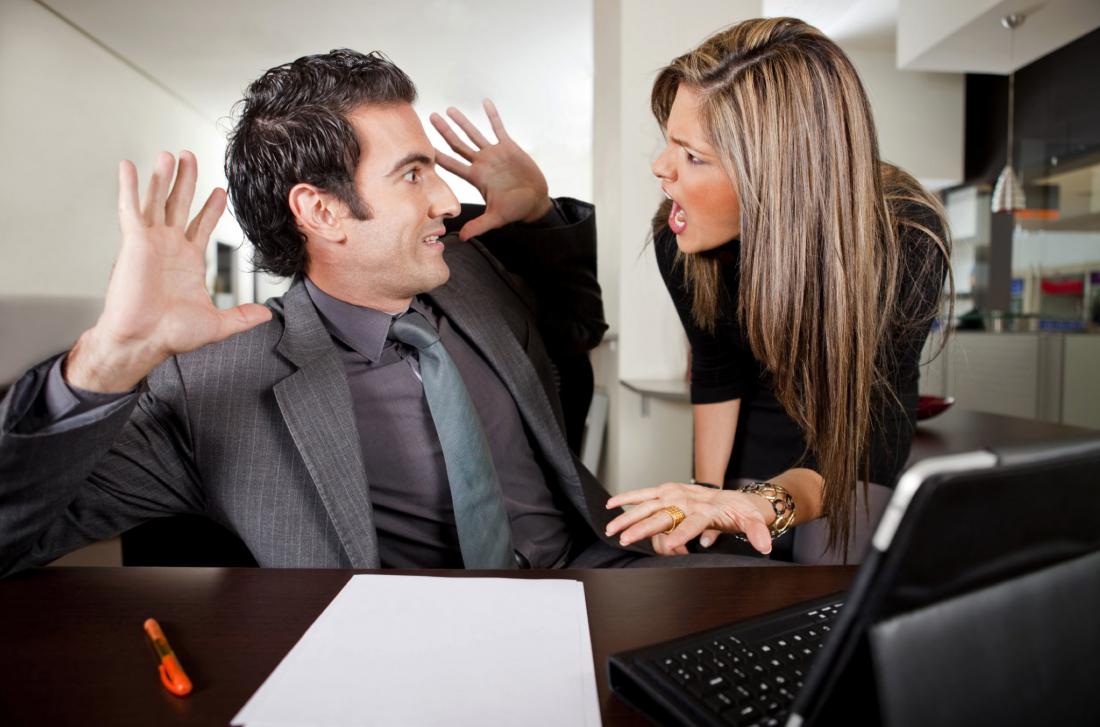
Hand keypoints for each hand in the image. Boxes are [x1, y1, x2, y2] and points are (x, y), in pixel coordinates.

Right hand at [65, 151, 271, 391]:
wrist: (145, 339)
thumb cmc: (172, 334)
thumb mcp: (218, 324)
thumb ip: (242, 317)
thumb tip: (267, 315)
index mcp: (188, 260)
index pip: (202, 224)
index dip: (211, 207)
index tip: (220, 190)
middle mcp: (169, 246)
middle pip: (180, 203)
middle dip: (187, 179)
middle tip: (190, 155)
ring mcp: (151, 242)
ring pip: (158, 200)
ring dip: (163, 176)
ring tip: (169, 154)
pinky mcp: (134, 242)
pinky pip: (131, 209)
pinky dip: (130, 187)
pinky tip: (129, 167)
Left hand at [430, 99, 551, 240]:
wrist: (535, 201)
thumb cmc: (515, 210)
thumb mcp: (496, 218)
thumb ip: (478, 226)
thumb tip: (461, 239)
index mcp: (476, 177)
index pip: (452, 164)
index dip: (438, 155)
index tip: (424, 146)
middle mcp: (481, 163)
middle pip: (458, 144)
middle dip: (444, 131)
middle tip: (431, 117)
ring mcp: (494, 154)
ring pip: (474, 134)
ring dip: (463, 121)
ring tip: (450, 109)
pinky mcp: (509, 147)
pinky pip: (498, 128)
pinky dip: (493, 116)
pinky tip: (486, 102)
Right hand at [605, 483, 775, 555]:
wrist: (736, 497)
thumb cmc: (741, 512)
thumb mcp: (753, 521)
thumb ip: (758, 533)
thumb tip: (765, 546)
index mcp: (707, 510)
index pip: (693, 523)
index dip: (683, 535)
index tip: (672, 546)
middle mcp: (687, 499)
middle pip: (662, 515)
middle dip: (643, 527)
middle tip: (626, 539)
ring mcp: (675, 493)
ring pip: (647, 505)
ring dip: (628, 516)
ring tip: (612, 528)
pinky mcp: (666, 490)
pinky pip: (643, 494)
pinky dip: (626, 498)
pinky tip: (611, 506)